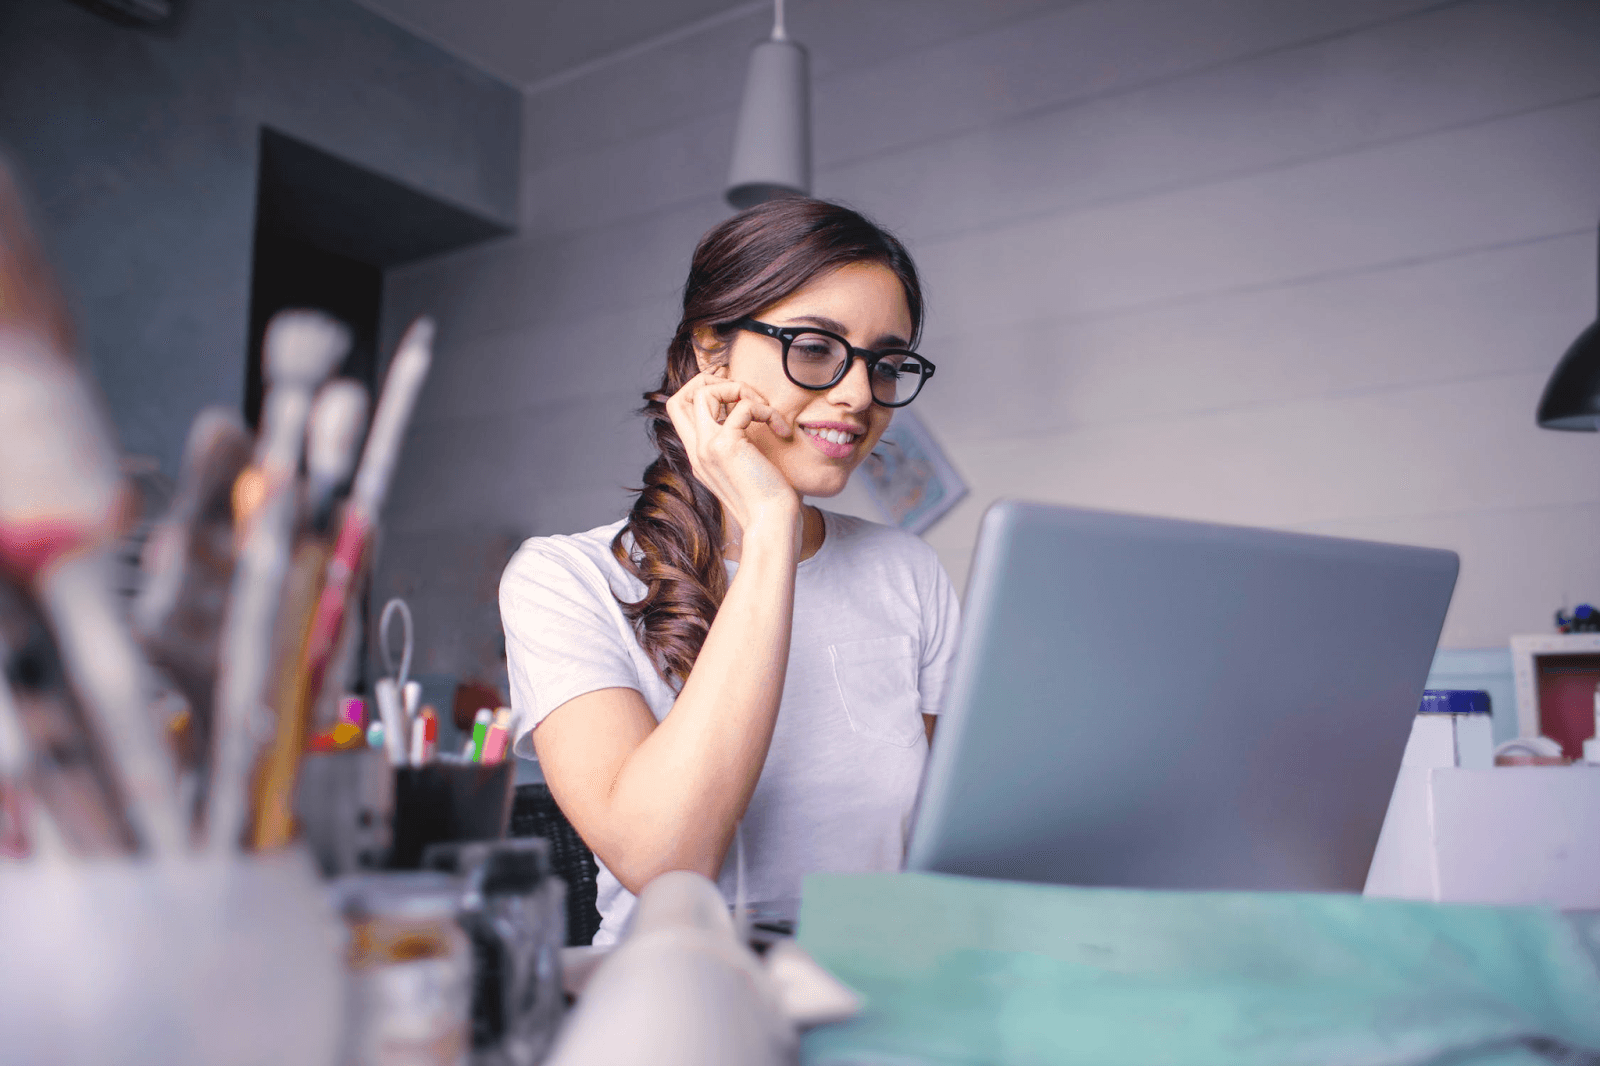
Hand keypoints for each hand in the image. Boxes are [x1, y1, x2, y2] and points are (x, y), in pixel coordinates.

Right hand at [665, 371, 799, 536]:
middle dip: (713, 382)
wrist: (773, 523)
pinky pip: (743, 406)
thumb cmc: (769, 498)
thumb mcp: (747, 467)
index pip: (680, 412)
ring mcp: (707, 448)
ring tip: (764, 408)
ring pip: (702, 393)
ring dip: (738, 389)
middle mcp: (697, 451)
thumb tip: (749, 415)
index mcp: (699, 456)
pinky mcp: (726, 446)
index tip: (735, 395)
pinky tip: (780, 428)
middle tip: (745, 394)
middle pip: (680, 397)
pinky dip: (765, 409)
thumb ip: (738, 444)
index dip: (702, 392)